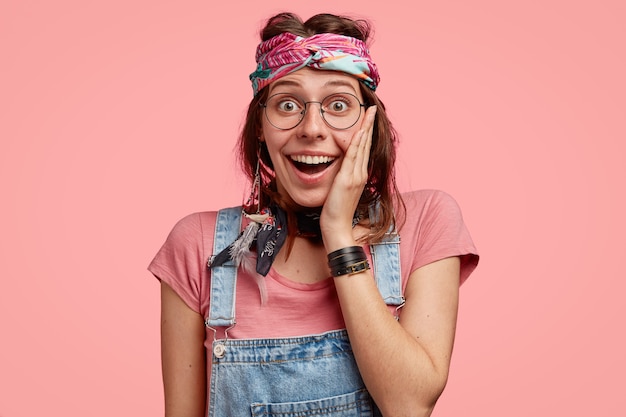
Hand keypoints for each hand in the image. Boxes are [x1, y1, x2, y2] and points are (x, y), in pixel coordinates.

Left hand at [320, 105, 376, 251]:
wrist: (337, 227)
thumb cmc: (336, 212)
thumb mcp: (340, 190)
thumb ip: (341, 177)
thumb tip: (337, 166)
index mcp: (359, 175)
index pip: (364, 148)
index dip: (366, 132)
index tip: (367, 118)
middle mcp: (361, 173)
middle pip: (367, 144)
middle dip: (369, 125)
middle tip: (371, 109)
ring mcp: (356, 176)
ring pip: (362, 147)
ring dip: (365, 128)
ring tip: (368, 113)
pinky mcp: (347, 180)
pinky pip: (353, 157)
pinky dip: (357, 143)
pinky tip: (359, 131)